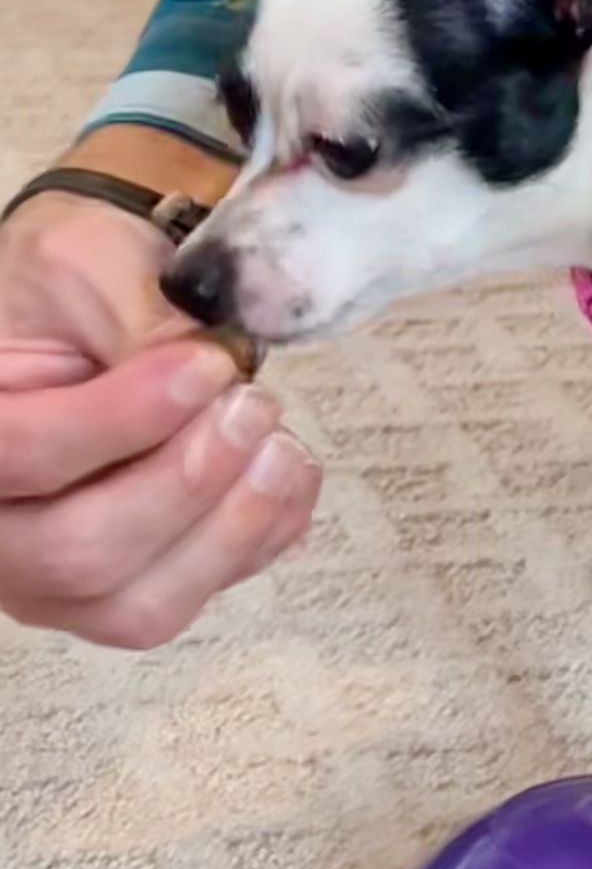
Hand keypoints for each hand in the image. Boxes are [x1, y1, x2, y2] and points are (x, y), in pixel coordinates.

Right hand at [0, 132, 320, 648]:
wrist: (91, 314)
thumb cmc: (73, 288)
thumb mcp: (92, 262)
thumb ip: (141, 316)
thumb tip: (212, 373)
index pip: (18, 453)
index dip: (121, 420)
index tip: (205, 366)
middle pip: (80, 551)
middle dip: (189, 481)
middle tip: (253, 407)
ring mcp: (54, 578)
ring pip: (140, 605)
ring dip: (232, 526)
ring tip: (281, 445)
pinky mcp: (128, 592)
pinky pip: (195, 601)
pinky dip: (259, 540)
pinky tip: (287, 473)